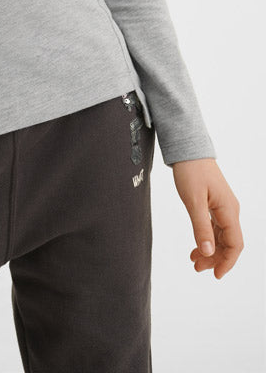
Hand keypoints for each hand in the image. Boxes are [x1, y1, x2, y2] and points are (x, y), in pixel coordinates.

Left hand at [171, 158, 242, 278]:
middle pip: (228, 242)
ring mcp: (222, 207)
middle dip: (215, 258)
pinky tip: (197, 246)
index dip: (227, 261)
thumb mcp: (193, 201)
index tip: (215, 274)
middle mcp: (230, 210)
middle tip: (197, 268)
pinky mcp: (214, 204)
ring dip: (210, 250)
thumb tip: (208, 252)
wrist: (188, 150)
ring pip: (221, 236)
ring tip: (194, 260)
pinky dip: (207, 238)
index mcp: (229, 210)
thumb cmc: (191, 171)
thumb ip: (201, 227)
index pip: (235, 243)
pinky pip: (215, 227)